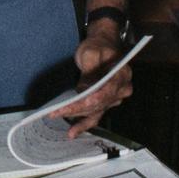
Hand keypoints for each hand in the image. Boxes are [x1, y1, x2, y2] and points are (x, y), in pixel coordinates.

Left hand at [45, 23, 130, 137]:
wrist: (104, 45)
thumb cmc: (98, 47)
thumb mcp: (90, 52)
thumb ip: (88, 70)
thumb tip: (83, 89)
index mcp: (122, 75)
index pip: (107, 90)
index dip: (93, 98)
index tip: (79, 102)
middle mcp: (121, 89)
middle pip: (99, 103)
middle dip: (77, 108)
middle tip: (57, 110)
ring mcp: (114, 98)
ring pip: (95, 111)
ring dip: (76, 116)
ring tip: (57, 116)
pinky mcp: (105, 102)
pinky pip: (96, 116)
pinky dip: (83, 124)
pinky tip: (72, 132)